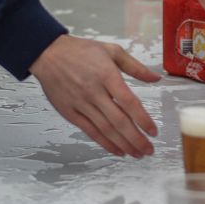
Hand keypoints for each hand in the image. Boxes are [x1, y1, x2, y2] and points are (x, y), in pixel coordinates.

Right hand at [30, 35, 160, 157]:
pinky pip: (90, 131)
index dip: (143, 119)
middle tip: (149, 150)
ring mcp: (81, 104)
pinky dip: (105, 143)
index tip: (153, 131)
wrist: (48, 53)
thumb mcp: (112, 51)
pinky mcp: (70, 112)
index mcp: (107, 75)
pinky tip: (117, 150)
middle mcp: (94, 92)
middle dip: (136, 139)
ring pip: (105, 129)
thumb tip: (156, 78)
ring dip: (123, 144)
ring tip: (137, 153)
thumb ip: (135, 67)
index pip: (129, 102)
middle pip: (119, 121)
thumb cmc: (81, 51)